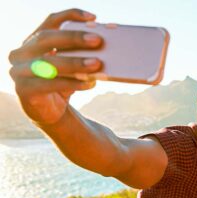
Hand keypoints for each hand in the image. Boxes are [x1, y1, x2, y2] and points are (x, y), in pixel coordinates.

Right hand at [8, 8, 102, 124]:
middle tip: (97, 40)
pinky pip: (50, 84)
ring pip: (48, 63)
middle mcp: (21, 52)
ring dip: (75, 63)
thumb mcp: (71, 65)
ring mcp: (19, 71)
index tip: (93, 18)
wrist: (49, 111)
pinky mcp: (24, 90)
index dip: (70, 15)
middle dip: (73, 38)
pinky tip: (90, 83)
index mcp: (33, 40)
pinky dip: (72, 83)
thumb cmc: (62, 82)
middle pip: (47, 38)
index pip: (51, 21)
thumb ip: (80, 54)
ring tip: (97, 63)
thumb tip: (106, 45)